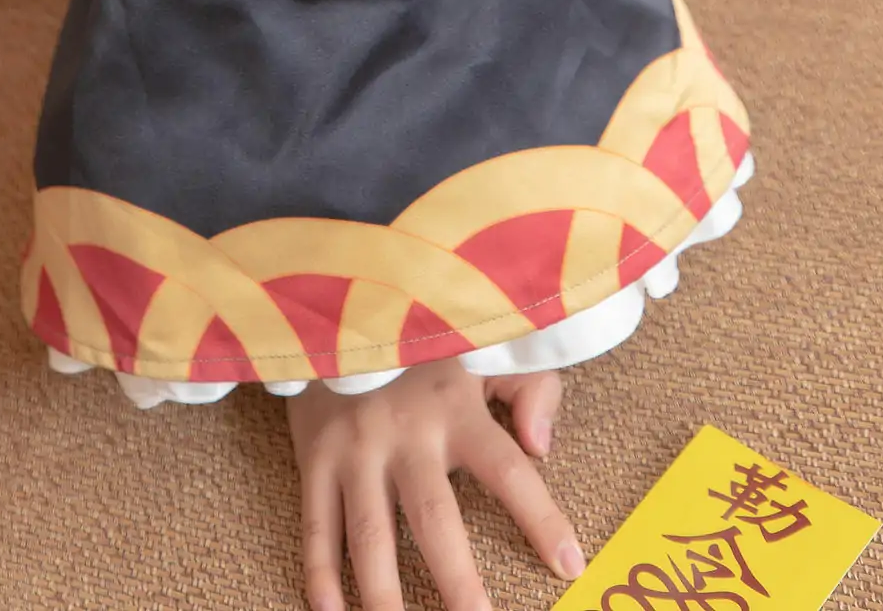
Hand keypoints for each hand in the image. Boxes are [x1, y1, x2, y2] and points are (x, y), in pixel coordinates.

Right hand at [288, 358, 584, 610]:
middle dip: (459, 585)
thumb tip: (543, 446)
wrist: (334, 301)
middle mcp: (405, 433)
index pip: (508, 471)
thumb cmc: (421, 339)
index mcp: (455, 408)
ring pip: (370, 538)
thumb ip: (528, 387)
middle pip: (435, 522)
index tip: (570, 566)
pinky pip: (317, 527)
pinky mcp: (313, 456)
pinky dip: (320, 576)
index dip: (540, 519)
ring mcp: (355, 448)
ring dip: (386, 598)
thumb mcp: (482, 346)